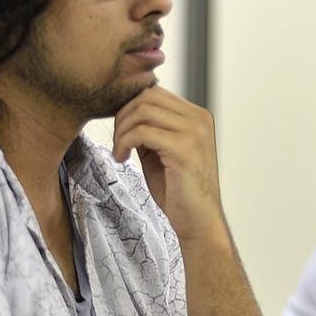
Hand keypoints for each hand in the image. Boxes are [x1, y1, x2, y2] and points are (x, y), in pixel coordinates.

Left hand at [112, 86, 226, 242]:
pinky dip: (125, 142)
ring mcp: (194, 132)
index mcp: (197, 116)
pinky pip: (142, 132)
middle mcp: (199, 118)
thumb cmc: (179, 191)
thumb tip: (125, 111)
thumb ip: (150, 129)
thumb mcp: (161, 151)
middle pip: (147, 96)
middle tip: (117, 143)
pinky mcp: (184, 149)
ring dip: (122, 131)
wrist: (199, 222)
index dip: (129, 108)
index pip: (154, 92)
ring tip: (119, 152)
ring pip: (142, 111)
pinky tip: (122, 159)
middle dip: (122, 117)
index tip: (120, 133)